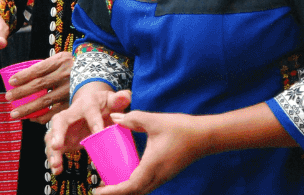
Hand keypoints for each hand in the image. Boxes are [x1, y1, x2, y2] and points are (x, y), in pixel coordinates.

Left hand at [6, 52, 71, 122]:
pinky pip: (56, 112)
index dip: (24, 75)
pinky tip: (32, 119)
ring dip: (28, 108)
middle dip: (22, 93)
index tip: (11, 82)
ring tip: (15, 113)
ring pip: (46, 101)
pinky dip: (43, 117)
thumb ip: (45, 67)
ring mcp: (71, 89)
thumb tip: (20, 77)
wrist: (98, 71)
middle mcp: (67, 74)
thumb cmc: (72, 65)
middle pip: (40, 85)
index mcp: (61, 61)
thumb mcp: (61, 59)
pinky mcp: (74, 101)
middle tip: (8, 98)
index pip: (40, 69)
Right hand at [46, 82, 130, 174]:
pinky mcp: (61, 138)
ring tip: (56, 164)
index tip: (99, 132)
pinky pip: (53, 148)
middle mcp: (71, 114)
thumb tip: (125, 96)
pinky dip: (53, 159)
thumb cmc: (104, 105)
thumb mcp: (112, 100)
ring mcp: (63, 127)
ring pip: (52, 136)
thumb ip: (120, 99)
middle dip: (57, 133)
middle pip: (60, 120)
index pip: (90, 111)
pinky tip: (57, 170)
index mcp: (87, 104)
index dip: (94, 121)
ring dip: (52, 151)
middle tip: (57, 146)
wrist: (92, 106)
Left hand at [94, 112, 208, 194]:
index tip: (97, 191)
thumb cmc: (182, 129)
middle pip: (133, 193)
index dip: (112, 192)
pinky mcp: (166, 174)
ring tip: (111, 182)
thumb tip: (115, 117)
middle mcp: (157, 176)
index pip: (128, 187)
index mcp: (152, 166)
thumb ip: (133, 118)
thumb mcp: (155, 120)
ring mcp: (163, 177)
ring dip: (125, 189)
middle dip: (115, 193)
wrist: (206, 136)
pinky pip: (146, 185)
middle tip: (99, 187)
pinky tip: (128, 173)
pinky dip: (134, 184)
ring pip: (140, 190)